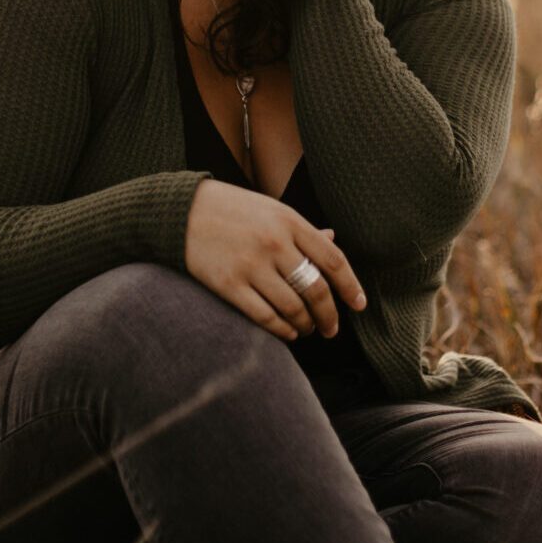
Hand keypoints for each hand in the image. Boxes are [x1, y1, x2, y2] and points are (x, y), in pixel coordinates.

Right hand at [184, 178, 365, 341]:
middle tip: (332, 328)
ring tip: (308, 328)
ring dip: (306, 324)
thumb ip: (301, 229)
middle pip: (316, 290)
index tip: (359, 305)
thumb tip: (333, 237)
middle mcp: (274, 243)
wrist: (182, 211)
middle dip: (329, 315)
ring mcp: (251, 265)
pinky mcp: (229, 285)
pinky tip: (288, 332)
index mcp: (289, 221)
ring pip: (293, 308)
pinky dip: (282, 330)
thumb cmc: (233, 210)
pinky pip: (265, 316)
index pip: (333, 260)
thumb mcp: (271, 210)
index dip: (351, 286)